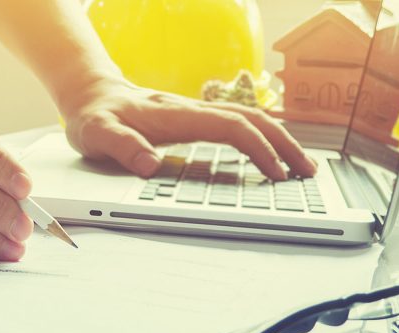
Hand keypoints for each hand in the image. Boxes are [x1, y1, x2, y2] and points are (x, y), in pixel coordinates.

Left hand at [60, 76, 317, 179]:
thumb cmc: (94, 116)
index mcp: (176, 115)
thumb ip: (121, 147)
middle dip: (284, 144)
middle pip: (251, 119)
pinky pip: (235, 124)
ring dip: (277, 139)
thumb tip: (150, 165)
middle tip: (308, 172)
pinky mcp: (192, 119)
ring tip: (299, 166)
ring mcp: (194, 113)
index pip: (230, 127)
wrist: (90, 94)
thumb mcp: (97, 134)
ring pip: (248, 118)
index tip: (276, 173)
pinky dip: (259, 137)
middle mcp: (191, 110)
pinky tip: (268, 153)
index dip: (258, 148)